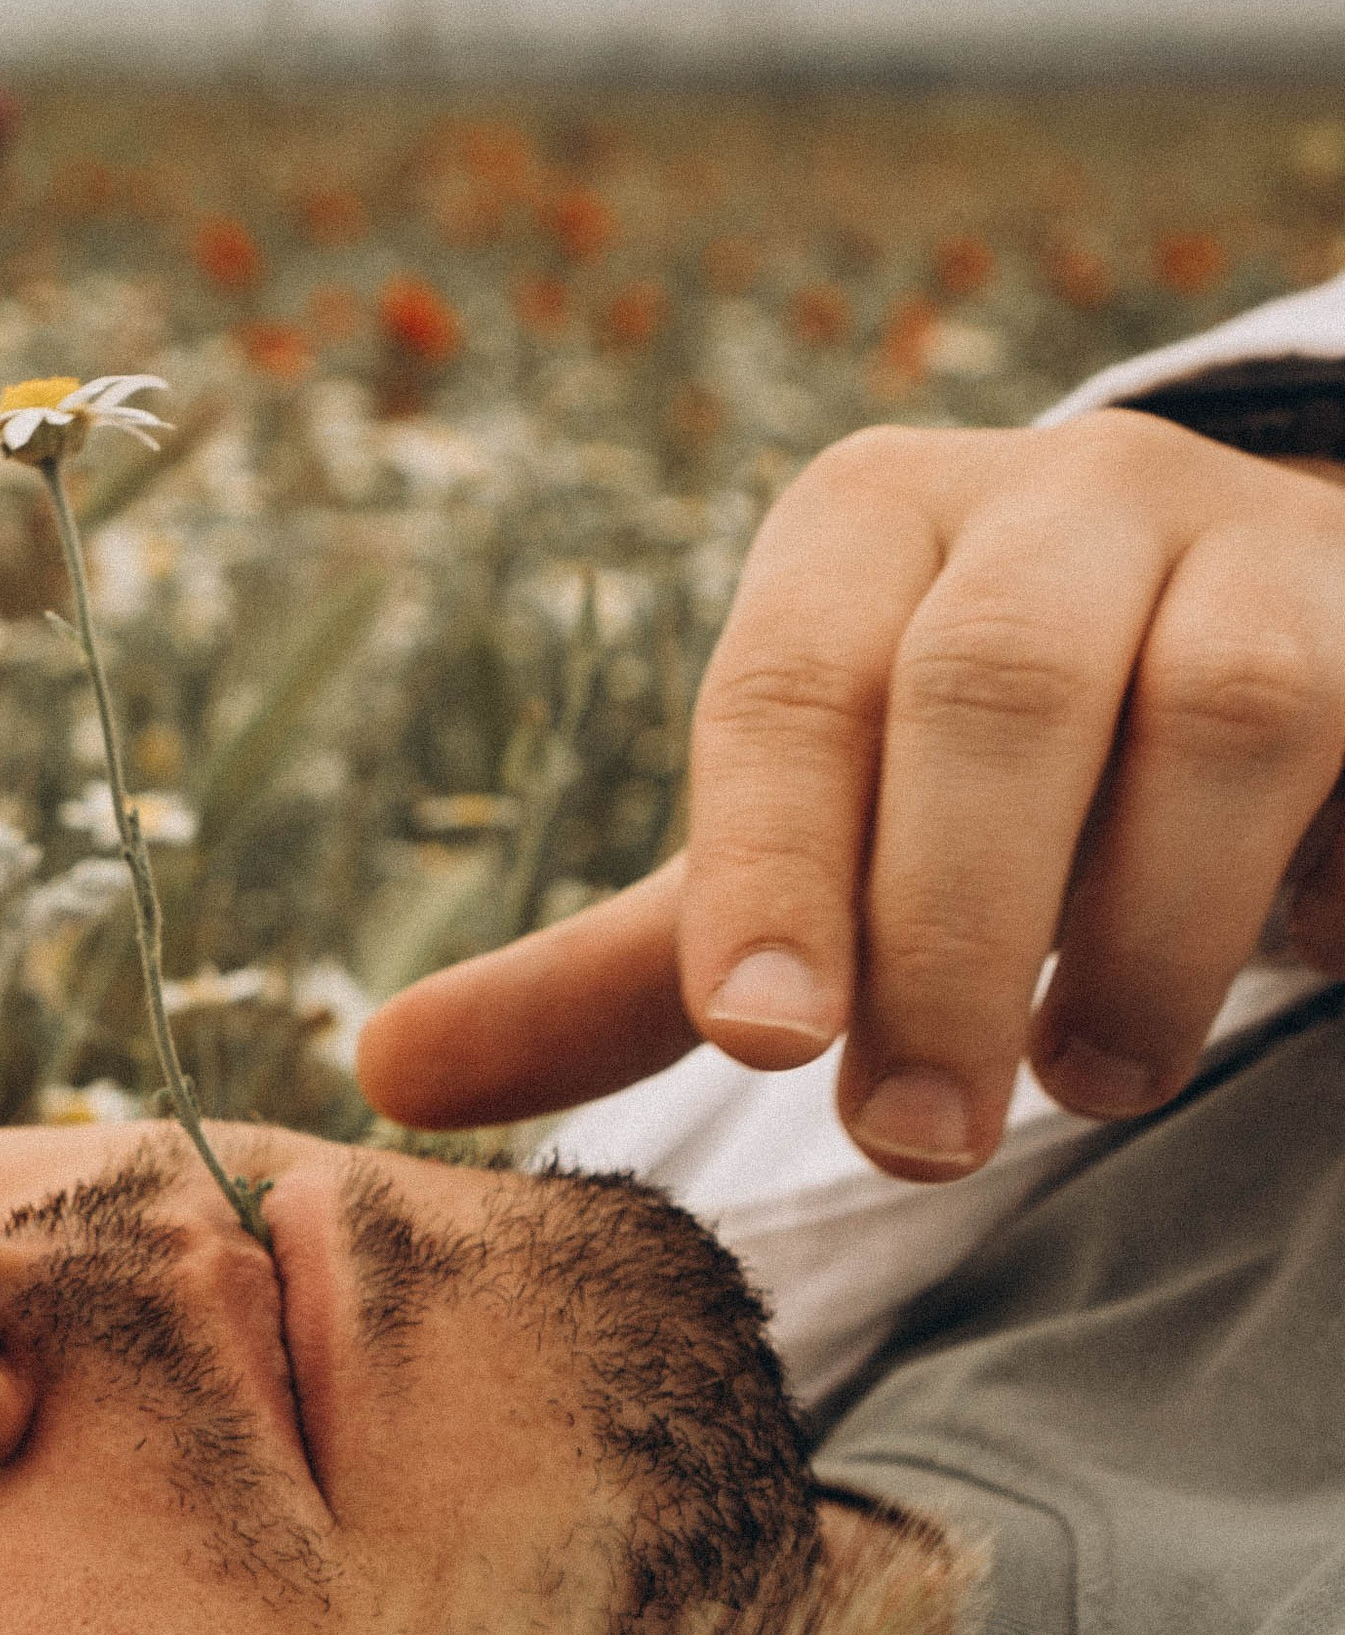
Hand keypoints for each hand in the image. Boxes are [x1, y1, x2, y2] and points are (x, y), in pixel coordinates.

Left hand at [357, 410, 1344, 1177]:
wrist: (1295, 681)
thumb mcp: (814, 864)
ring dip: (1136, 926)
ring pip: (1205, 703)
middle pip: (985, 686)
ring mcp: (1248, 541)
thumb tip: (381, 1076)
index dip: (768, 862)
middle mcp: (1054, 494)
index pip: (788, 684)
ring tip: (1077, 1087)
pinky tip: (1238, 992)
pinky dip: (1298, 888)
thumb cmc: (1006, 787)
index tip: (759, 1038)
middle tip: (909, 1139)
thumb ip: (632, 970)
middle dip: (940, 931)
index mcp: (869, 527)